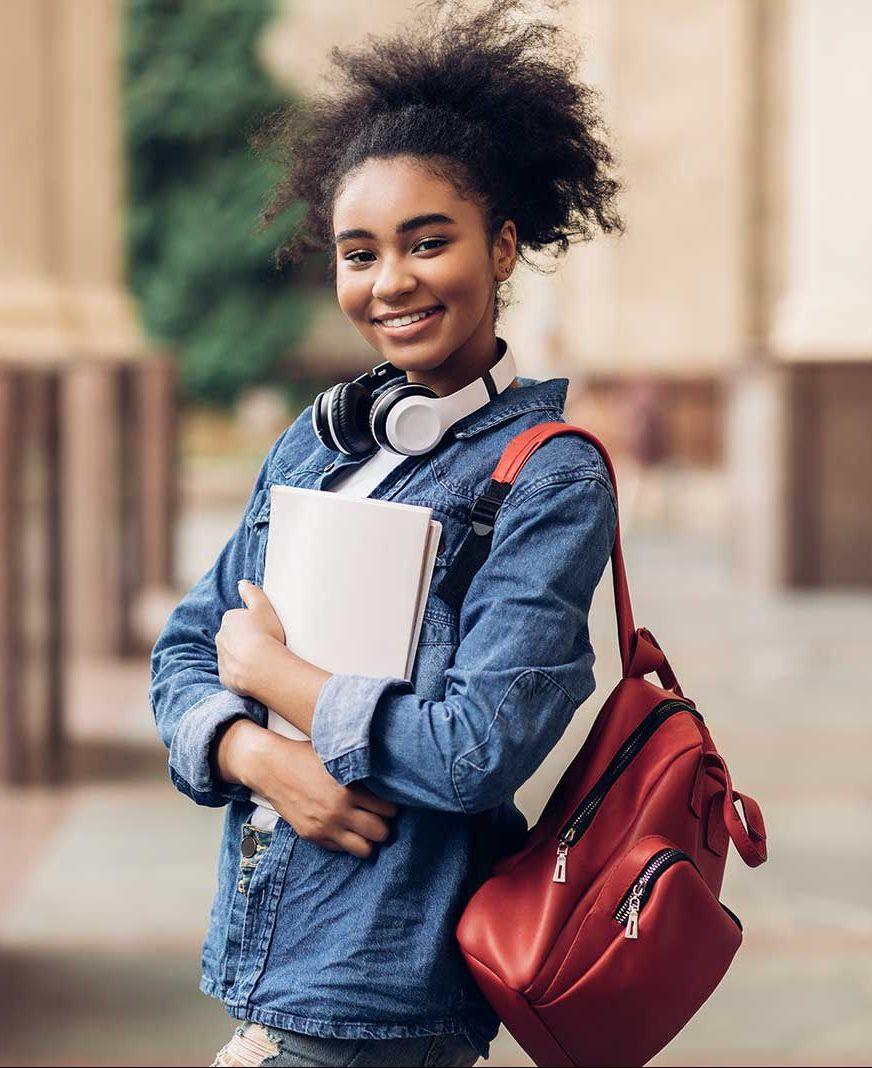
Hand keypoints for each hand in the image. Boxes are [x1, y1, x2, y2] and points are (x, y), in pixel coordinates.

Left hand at [216, 580, 284, 696]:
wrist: (262, 667)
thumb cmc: (266, 635)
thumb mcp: (263, 607)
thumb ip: (252, 592)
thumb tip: (242, 583)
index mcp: (229, 619)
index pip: (240, 618)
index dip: (255, 624)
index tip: (267, 630)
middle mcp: (220, 638)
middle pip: (235, 636)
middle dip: (247, 640)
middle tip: (266, 645)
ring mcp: (222, 658)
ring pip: (233, 654)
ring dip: (244, 656)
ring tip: (263, 660)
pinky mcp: (225, 677)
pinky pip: (234, 672)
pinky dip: (243, 672)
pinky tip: (256, 672)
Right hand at [217, 720, 398, 858]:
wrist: (271, 767)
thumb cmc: (306, 756)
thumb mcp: (336, 757)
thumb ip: (360, 768)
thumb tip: (388, 774)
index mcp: (349, 790)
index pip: (388, 809)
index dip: (392, 806)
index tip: (390, 803)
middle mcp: (338, 812)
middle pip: (381, 832)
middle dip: (385, 825)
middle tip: (381, 818)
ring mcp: (325, 827)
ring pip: (364, 849)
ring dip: (369, 840)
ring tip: (366, 828)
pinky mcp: (312, 835)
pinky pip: (340, 850)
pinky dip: (347, 842)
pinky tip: (346, 828)